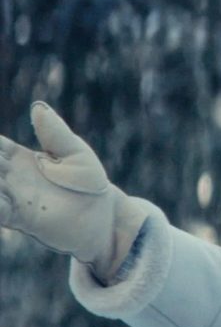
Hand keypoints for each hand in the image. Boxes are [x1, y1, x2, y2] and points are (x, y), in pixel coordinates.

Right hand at [0, 101, 147, 283]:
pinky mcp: (22, 219)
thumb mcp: (74, 153)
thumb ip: (54, 133)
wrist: (104, 215)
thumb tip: (37, 107)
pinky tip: (1, 197)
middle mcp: (10, 179)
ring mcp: (14, 199)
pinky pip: (1, 212)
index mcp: (19, 159)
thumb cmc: (89, 181)